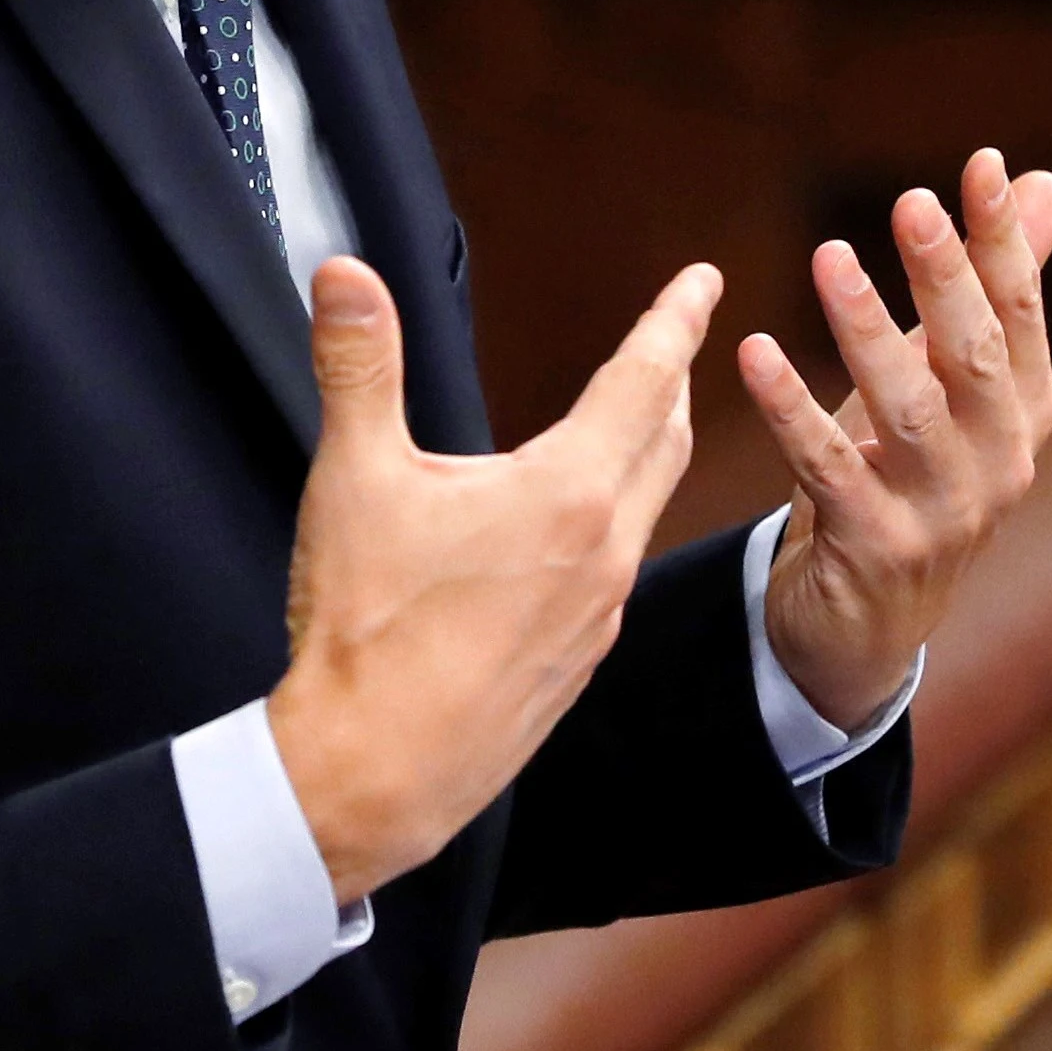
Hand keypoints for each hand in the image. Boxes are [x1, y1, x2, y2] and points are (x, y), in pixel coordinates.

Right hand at [269, 255, 714, 905]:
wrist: (373, 774)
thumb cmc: (366, 631)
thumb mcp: (355, 479)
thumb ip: (360, 366)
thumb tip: (347, 275)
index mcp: (569, 493)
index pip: (642, 379)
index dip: (673, 319)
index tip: (704, 278)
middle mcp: (606, 551)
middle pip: (663, 442)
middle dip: (671, 382)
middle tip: (677, 342)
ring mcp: (599, 614)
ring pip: (644, 511)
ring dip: (646, 456)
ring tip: (634, 426)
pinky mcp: (578, 664)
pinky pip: (614, 574)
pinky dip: (613, 527)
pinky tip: (576, 538)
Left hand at [739, 148, 1051, 730]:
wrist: (870, 623)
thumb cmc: (910, 473)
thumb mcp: (952, 381)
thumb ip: (996, 286)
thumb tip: (1045, 183)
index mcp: (1025, 413)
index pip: (1020, 313)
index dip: (1003, 240)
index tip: (982, 165)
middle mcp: (1000, 463)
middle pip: (972, 357)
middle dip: (944, 275)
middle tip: (911, 202)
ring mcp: (942, 513)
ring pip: (905, 409)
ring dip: (865, 330)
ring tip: (828, 257)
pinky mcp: (875, 550)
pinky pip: (828, 467)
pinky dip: (789, 407)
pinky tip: (754, 352)